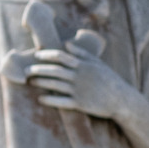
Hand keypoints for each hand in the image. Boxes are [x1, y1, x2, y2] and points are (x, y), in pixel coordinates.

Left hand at [17, 49, 132, 122]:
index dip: (47, 55)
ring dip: (41, 83)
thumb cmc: (109, 80)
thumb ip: (82, 53)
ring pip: (55, 85)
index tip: (37, 56)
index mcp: (83, 65)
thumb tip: (67, 44)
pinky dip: (50, 100)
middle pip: (55, 71)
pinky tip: (40, 99)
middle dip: (38, 70)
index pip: (61, 56)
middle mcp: (79, 77)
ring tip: (30, 82)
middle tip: (27, 71)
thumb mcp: (98, 63)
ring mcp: (79, 90)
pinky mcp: (80, 104)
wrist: (121, 100)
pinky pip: (62, 102)